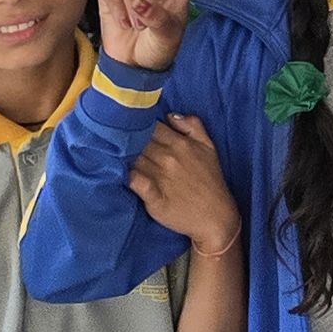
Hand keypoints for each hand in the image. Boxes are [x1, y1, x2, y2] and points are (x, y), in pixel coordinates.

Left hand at [132, 114, 244, 254]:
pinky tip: (122, 174)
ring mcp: (160, 178)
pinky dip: (127, 176)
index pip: (150, 126)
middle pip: (138, 142)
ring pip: (133, 159)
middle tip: (118, 142)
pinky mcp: (153, 198)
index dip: (138, 126)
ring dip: (124, 157)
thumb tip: (170, 114)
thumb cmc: (211, 181)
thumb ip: (193, 126)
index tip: (130, 128)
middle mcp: (168, 157)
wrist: (215, 217)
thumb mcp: (209, 147)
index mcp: (180, 143)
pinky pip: (134, 181)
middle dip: (128, 141)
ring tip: (117, 157)